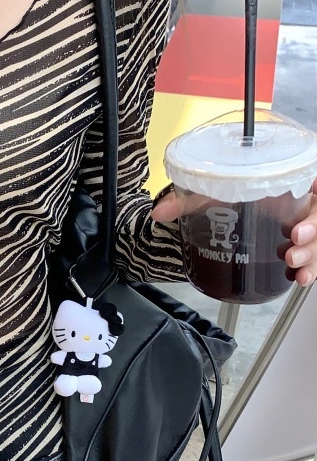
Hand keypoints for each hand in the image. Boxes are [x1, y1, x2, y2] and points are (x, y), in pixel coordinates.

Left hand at [151, 179, 316, 287]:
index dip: (313, 207)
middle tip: (294, 243)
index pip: (312, 187)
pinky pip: (311, 259)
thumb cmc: (231, 193)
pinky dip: (308, 270)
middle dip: (312, 233)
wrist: (228, 209)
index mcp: (288, 181)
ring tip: (294, 262)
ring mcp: (302, 226)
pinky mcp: (298, 246)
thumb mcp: (213, 192)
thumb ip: (188, 199)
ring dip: (310, 254)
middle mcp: (300, 203)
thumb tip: (159, 212)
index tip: (299, 222)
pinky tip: (300, 279)